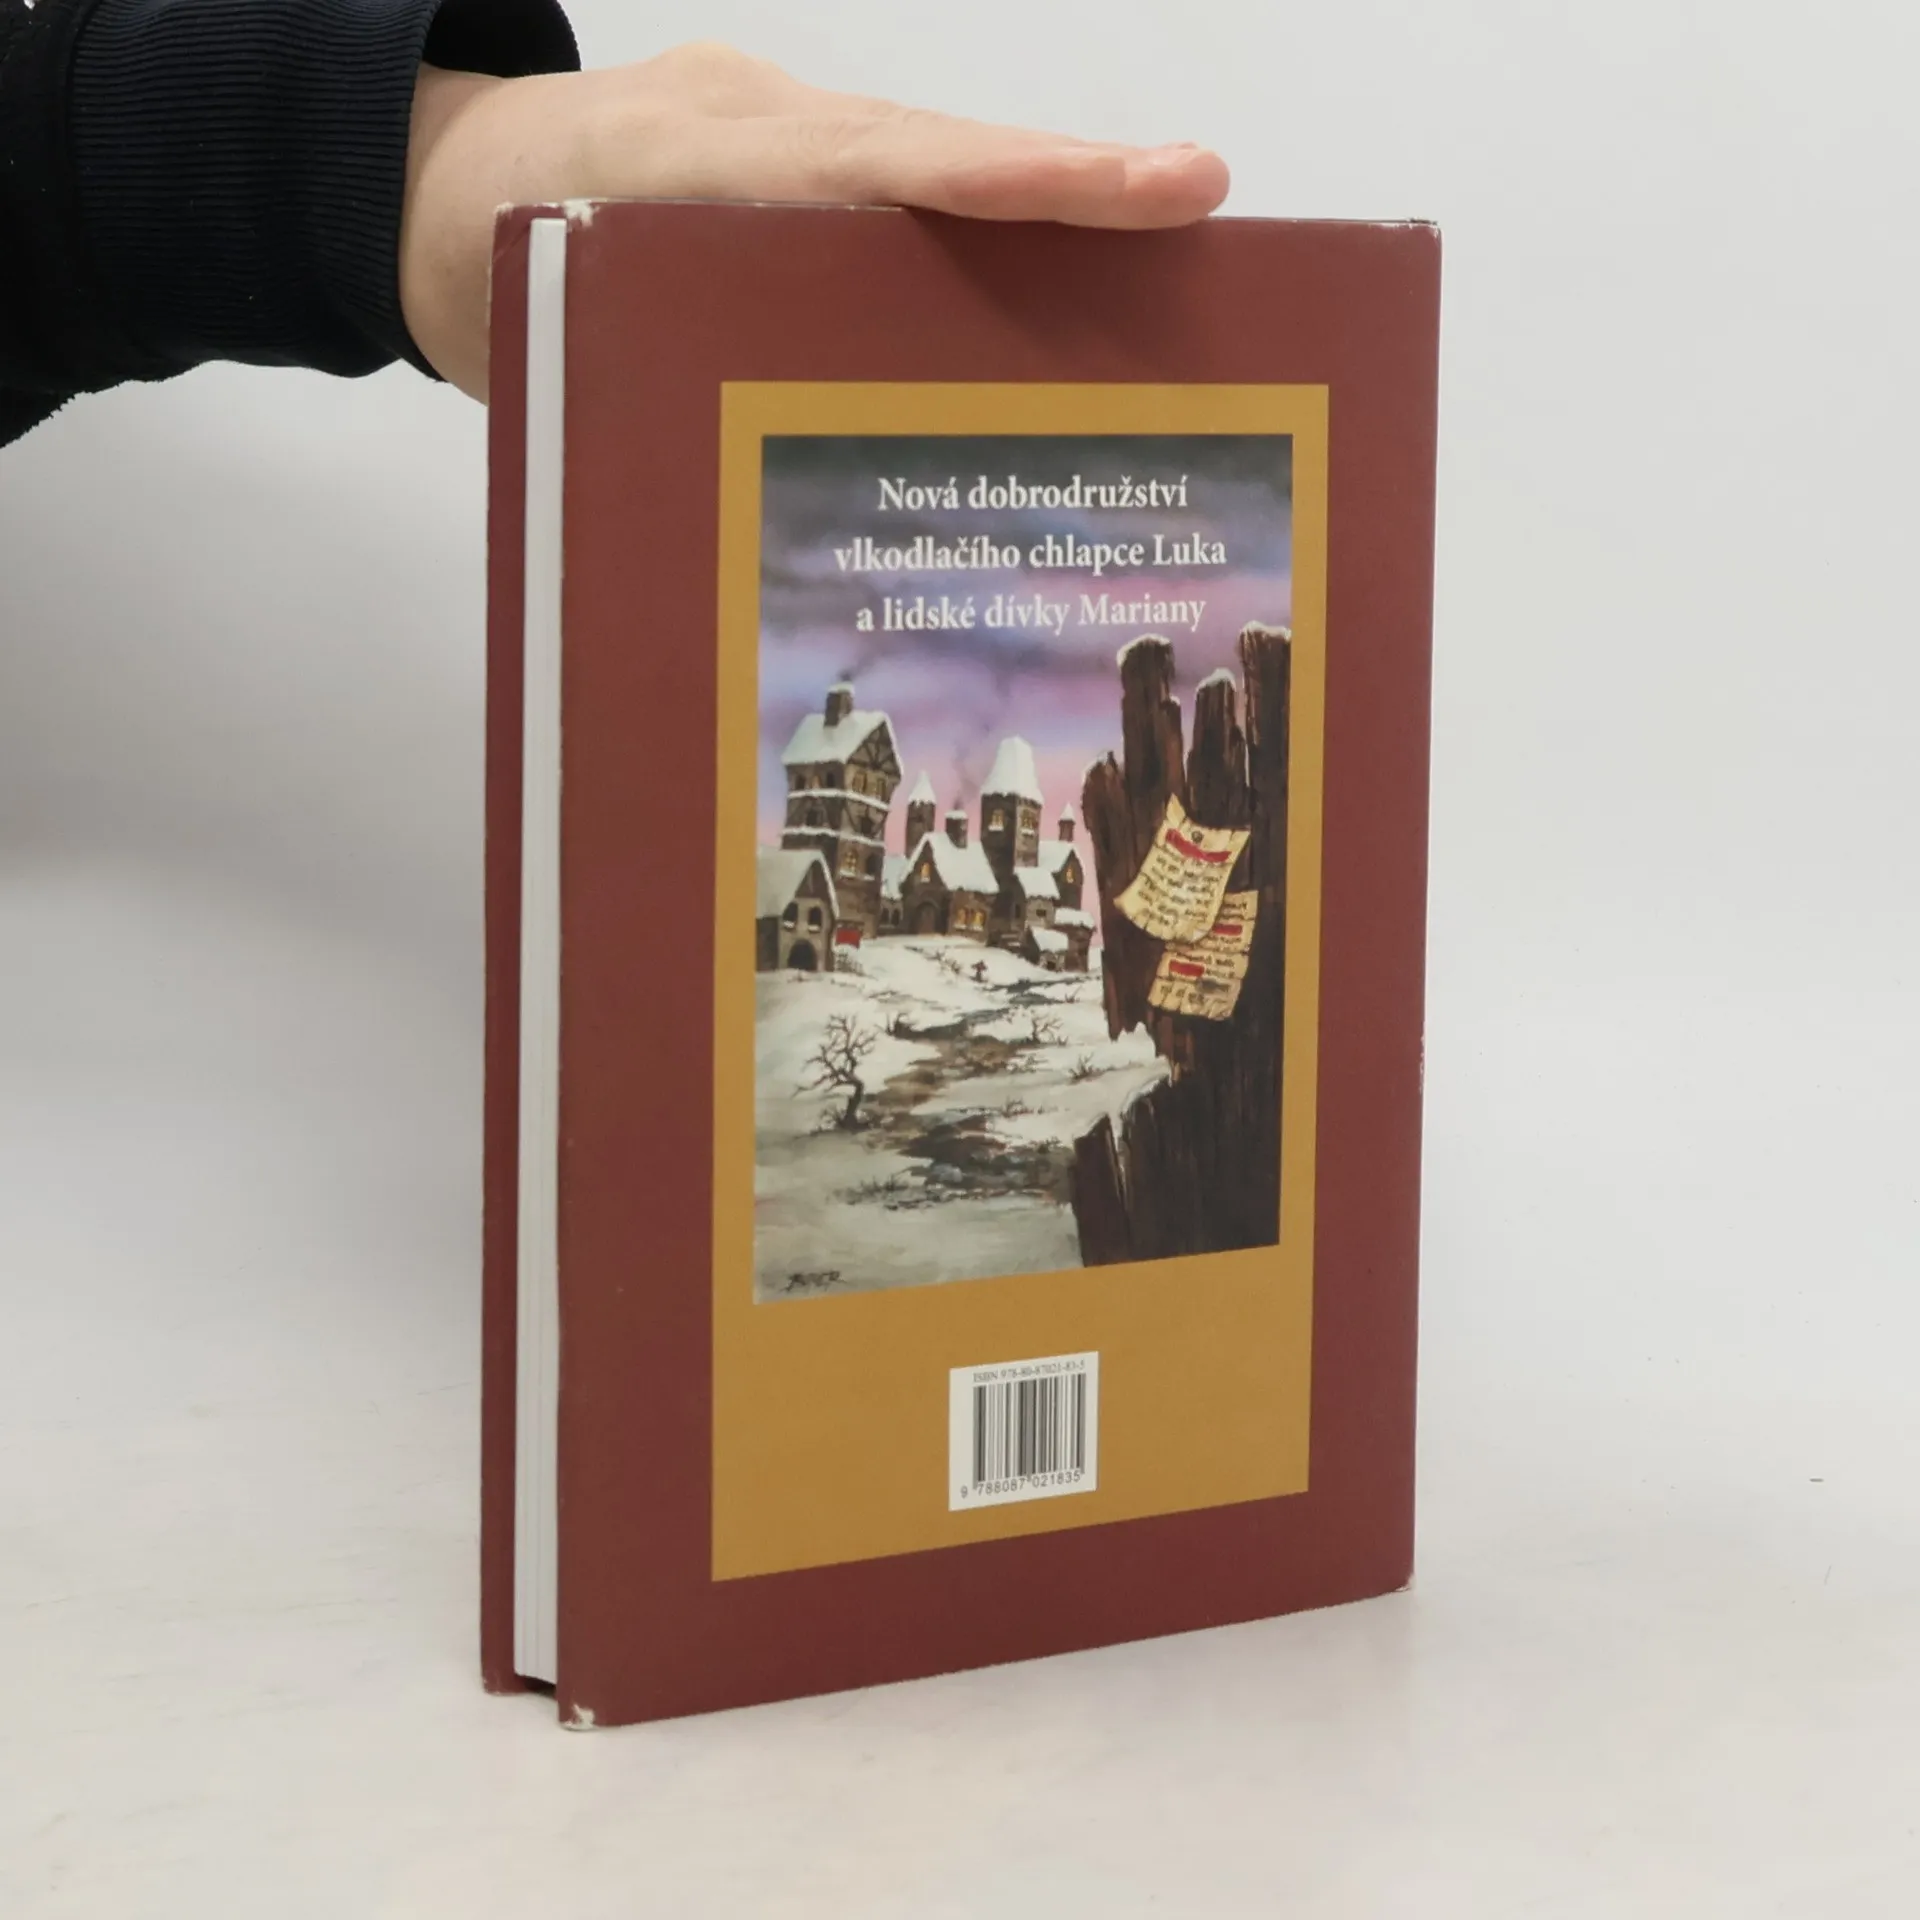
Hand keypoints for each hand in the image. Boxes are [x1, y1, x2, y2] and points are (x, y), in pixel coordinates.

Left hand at [399, 42, 1230, 398]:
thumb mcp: (559, 340)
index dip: (1020, 184)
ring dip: (1036, 210)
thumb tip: (799, 497)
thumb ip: (669, 376)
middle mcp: (756, 127)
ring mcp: (774, 130)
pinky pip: (891, 192)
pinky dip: (969, 226)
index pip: (887, 166)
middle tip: (1196, 203)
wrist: (433, 198)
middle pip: (936, 152)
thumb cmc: (497, 280)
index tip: (1155, 187)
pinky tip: (1047, 288)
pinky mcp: (783, 158)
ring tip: (1156, 253)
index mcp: (696, 162)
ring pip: (924, 170)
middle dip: (1067, 182)